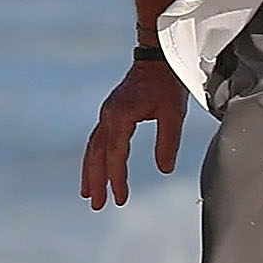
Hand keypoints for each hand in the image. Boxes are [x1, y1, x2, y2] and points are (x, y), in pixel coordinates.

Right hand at [81, 57, 189, 209]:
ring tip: (88, 194)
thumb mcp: (173, 113)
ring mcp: (107, 113)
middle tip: (96, 205)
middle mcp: (108, 116)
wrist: (157, 56)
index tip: (120, 199)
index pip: (115, 155)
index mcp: (120, 117)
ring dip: (90, 171)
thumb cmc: (167, 83)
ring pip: (93, 148)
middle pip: (96, 154)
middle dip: (96, 181)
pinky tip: (96, 168)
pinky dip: (94, 157)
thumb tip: (164, 170)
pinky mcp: (111, 112)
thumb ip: (168, 141)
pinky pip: (97, 139)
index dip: (116, 179)